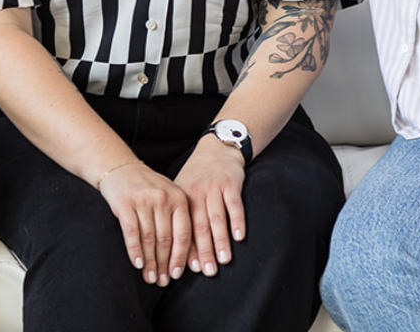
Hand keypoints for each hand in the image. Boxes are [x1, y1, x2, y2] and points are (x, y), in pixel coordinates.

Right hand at [97, 160, 193, 286]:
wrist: (120, 167)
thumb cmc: (147, 187)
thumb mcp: (168, 196)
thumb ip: (177, 219)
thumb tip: (186, 256)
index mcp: (179, 197)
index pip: (183, 234)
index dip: (180, 257)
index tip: (176, 275)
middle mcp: (163, 198)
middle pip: (165, 239)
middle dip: (164, 264)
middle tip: (161, 281)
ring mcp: (144, 200)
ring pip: (149, 239)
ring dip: (150, 262)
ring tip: (149, 277)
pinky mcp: (125, 203)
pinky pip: (131, 233)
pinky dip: (135, 251)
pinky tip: (137, 264)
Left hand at [174, 137, 245, 276]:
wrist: (216, 148)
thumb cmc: (198, 176)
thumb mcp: (183, 191)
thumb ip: (182, 218)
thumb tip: (179, 252)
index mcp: (182, 198)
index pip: (183, 228)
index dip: (187, 250)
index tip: (190, 270)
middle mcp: (197, 193)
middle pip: (200, 227)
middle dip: (204, 251)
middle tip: (209, 271)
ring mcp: (214, 187)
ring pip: (217, 218)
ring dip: (221, 240)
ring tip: (224, 260)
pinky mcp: (231, 183)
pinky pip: (234, 204)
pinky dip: (237, 221)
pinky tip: (239, 237)